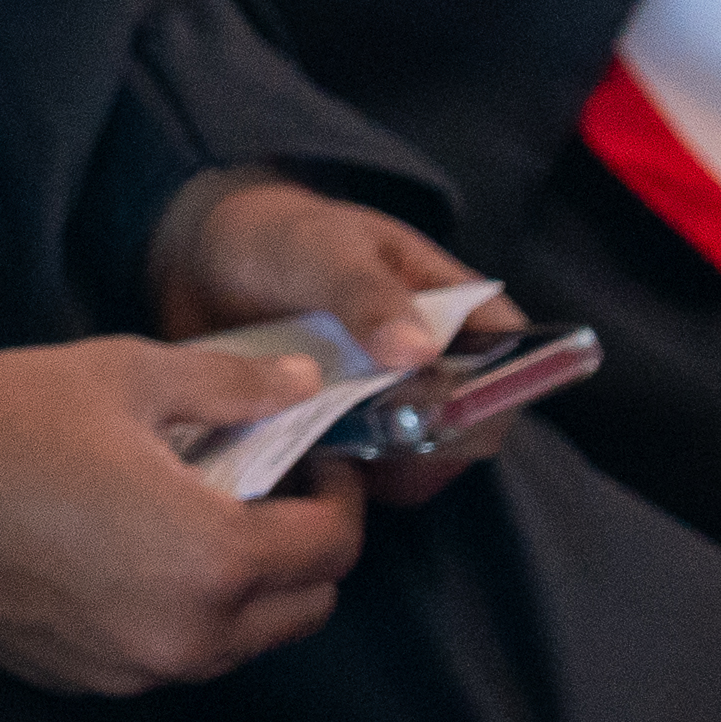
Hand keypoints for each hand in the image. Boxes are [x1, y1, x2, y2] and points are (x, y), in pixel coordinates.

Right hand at [0, 342, 370, 694]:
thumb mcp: (124, 374)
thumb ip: (233, 386)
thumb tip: (303, 387)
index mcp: (210, 556)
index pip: (332, 546)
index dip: (340, 494)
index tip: (316, 456)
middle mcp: (184, 633)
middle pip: (305, 609)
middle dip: (306, 549)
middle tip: (268, 487)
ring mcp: (130, 668)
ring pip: (240, 642)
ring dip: (246, 589)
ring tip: (197, 517)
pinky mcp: (81, 680)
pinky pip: (169, 655)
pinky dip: (179, 613)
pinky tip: (130, 553)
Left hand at [152, 168, 509, 501]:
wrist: (208, 263)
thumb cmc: (285, 239)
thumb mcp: (325, 252)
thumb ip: (368, 295)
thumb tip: (419, 351)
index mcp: (454, 309)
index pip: (512, 358)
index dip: (497, 392)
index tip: (451, 410)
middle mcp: (433, 369)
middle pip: (468, 428)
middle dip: (429, 442)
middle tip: (370, 429)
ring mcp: (389, 409)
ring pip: (413, 463)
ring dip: (377, 466)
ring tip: (323, 443)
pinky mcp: (343, 441)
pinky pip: (358, 479)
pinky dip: (334, 482)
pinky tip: (296, 461)